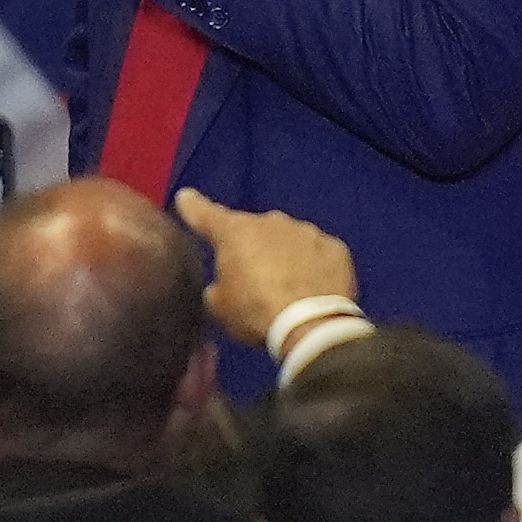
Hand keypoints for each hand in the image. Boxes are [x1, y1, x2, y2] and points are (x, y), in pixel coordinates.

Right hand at [170, 186, 356, 347]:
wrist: (312, 325)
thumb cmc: (256, 312)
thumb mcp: (221, 306)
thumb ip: (218, 286)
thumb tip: (224, 284)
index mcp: (235, 232)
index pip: (206, 214)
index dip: (193, 206)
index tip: (186, 197)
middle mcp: (271, 222)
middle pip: (253, 230)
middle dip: (251, 248)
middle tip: (254, 279)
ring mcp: (306, 232)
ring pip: (288, 240)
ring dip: (284, 256)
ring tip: (286, 288)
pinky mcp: (335, 248)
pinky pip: (317, 254)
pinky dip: (313, 266)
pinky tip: (312, 288)